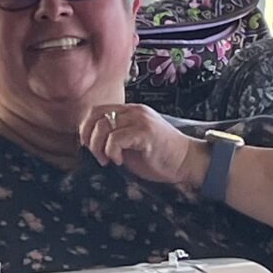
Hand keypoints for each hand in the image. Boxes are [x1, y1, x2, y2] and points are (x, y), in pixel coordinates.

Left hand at [79, 103, 207, 185]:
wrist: (186, 161)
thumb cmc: (158, 156)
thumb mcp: (130, 143)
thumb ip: (112, 137)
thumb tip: (88, 143)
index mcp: (129, 111)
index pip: (96, 110)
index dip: (86, 128)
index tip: (88, 146)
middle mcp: (134, 111)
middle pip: (95, 116)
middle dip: (88, 138)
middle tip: (97, 155)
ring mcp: (140, 120)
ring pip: (103, 127)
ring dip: (99, 147)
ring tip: (109, 160)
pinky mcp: (145, 132)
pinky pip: (115, 139)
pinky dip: (112, 152)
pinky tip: (120, 160)